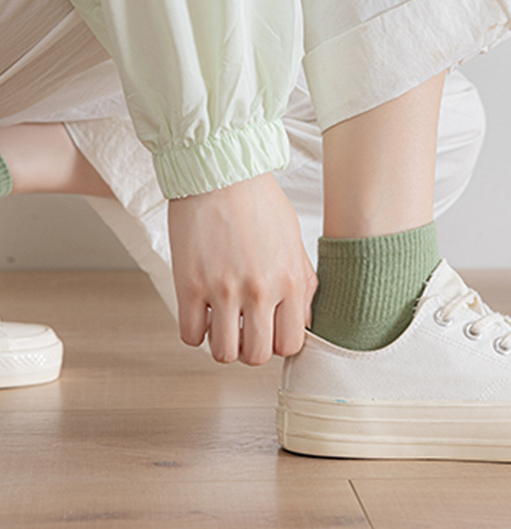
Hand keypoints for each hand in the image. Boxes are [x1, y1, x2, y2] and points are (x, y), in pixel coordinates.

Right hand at [168, 173, 316, 364]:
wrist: (221, 172)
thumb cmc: (259, 201)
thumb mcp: (294, 241)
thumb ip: (302, 284)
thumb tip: (304, 320)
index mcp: (290, 281)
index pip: (290, 344)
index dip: (278, 343)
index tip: (270, 331)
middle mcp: (259, 291)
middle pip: (256, 357)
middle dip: (250, 348)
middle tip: (244, 329)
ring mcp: (222, 291)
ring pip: (222, 354)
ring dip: (222, 343)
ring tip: (222, 321)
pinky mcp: (189, 285)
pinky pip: (190, 336)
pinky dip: (195, 331)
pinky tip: (200, 311)